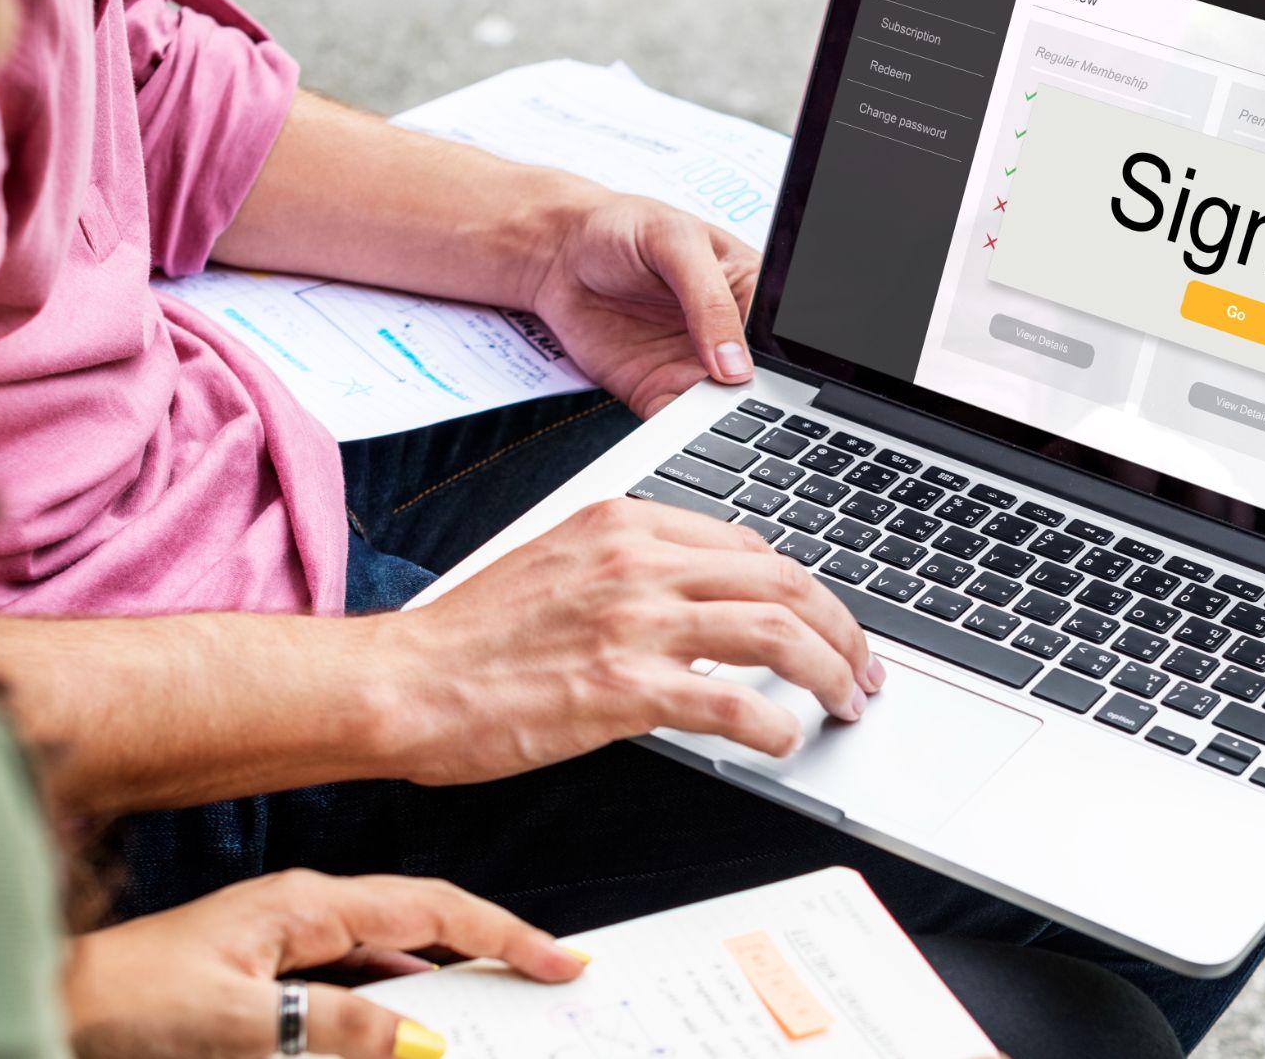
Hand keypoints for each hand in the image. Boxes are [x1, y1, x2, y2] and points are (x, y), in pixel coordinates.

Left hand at [65, 870, 586, 1057]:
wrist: (51, 1005)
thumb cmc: (126, 1004)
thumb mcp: (241, 1024)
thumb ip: (337, 1027)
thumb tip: (421, 1040)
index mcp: (304, 904)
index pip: (430, 908)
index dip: (501, 931)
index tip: (558, 959)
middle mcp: (301, 913)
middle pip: (420, 924)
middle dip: (485, 952)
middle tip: (541, 982)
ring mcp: (283, 943)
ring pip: (387, 960)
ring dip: (437, 985)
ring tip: (486, 1014)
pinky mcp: (264, 978)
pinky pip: (350, 987)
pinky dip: (389, 1007)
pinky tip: (404, 1034)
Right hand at [368, 497, 885, 785]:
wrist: (403, 683)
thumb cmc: (471, 639)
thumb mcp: (559, 568)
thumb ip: (632, 572)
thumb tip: (705, 604)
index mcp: (623, 524)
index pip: (748, 544)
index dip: (802, 587)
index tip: (821, 622)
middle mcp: (637, 560)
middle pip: (782, 578)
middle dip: (840, 627)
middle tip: (860, 668)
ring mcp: (634, 620)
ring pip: (777, 630)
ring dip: (830, 671)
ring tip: (846, 702)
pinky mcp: (624, 686)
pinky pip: (734, 700)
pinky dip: (776, 723)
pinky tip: (784, 741)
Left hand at [526, 192, 760, 416]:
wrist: (556, 254)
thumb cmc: (622, 228)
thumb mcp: (674, 243)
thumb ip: (708, 299)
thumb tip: (735, 363)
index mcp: (749, 291)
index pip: (781, 334)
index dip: (784, 358)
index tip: (770, 372)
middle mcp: (727, 335)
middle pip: (760, 382)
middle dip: (757, 398)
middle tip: (743, 401)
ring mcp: (694, 368)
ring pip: (724, 411)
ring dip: (722, 423)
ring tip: (715, 419)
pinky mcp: (658, 392)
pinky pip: (679, 424)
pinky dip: (682, 435)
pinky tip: (681, 429)